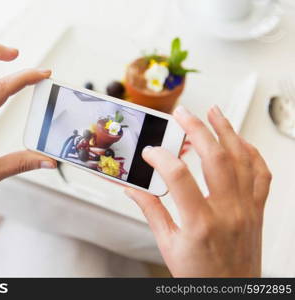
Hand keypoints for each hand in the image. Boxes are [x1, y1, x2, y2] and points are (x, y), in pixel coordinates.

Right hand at [126, 105, 271, 276]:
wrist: (230, 293)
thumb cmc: (200, 276)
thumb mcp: (168, 245)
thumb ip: (151, 212)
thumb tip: (134, 189)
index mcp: (200, 223)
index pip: (178, 177)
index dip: (160, 158)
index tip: (150, 153)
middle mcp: (228, 212)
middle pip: (215, 158)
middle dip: (197, 129)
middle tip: (183, 115)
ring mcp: (246, 209)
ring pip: (241, 160)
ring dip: (227, 131)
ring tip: (214, 113)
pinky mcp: (256, 210)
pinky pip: (261, 174)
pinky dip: (251, 152)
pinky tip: (239, 141)